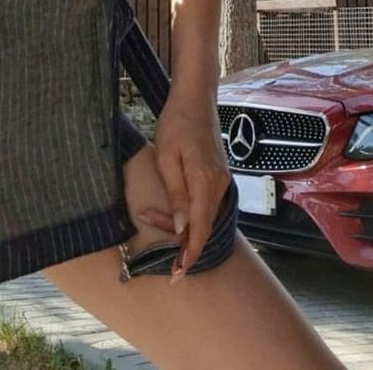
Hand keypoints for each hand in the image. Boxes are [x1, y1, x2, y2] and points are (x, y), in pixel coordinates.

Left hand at [144, 96, 230, 277]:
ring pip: (205, 215)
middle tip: (150, 233)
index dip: (190, 254)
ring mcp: (222, 180)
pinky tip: (174, 210)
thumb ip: (176, 195)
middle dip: (180, 240)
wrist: (195, 98)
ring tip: (151, 215)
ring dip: (182, 224)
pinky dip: (191, 212)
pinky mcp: (219, 176)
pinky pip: (206, 203)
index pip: (200, 228)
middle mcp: (219, 185)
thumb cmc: (176, 123)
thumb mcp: (167, 159)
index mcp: (206, 181)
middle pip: (203, 225)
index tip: (178, 274)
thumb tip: (183, 229)